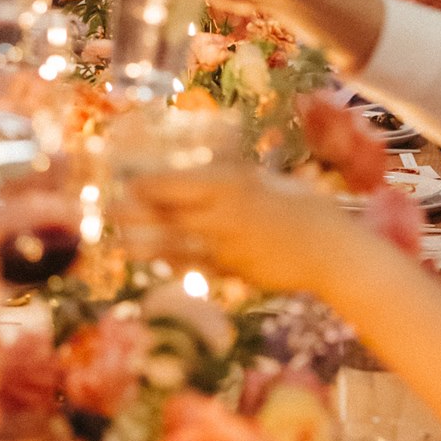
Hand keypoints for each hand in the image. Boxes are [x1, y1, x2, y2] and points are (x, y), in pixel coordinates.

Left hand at [135, 167, 345, 295]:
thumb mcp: (269, 180)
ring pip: (174, 246)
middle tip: (108, 210)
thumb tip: (210, 168)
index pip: (177, 185)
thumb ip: (237, 177)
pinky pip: (195, 267)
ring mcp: (225, 247)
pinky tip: (159, 262)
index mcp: (232, 185)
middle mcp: (222, 216)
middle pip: (168, 215)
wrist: (331, 251)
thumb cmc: (307, 206)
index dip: (149, 186)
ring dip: (143, 245)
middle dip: (135, 215)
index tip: (131, 183)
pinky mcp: (232, 272)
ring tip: (119, 244)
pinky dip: (175, 263)